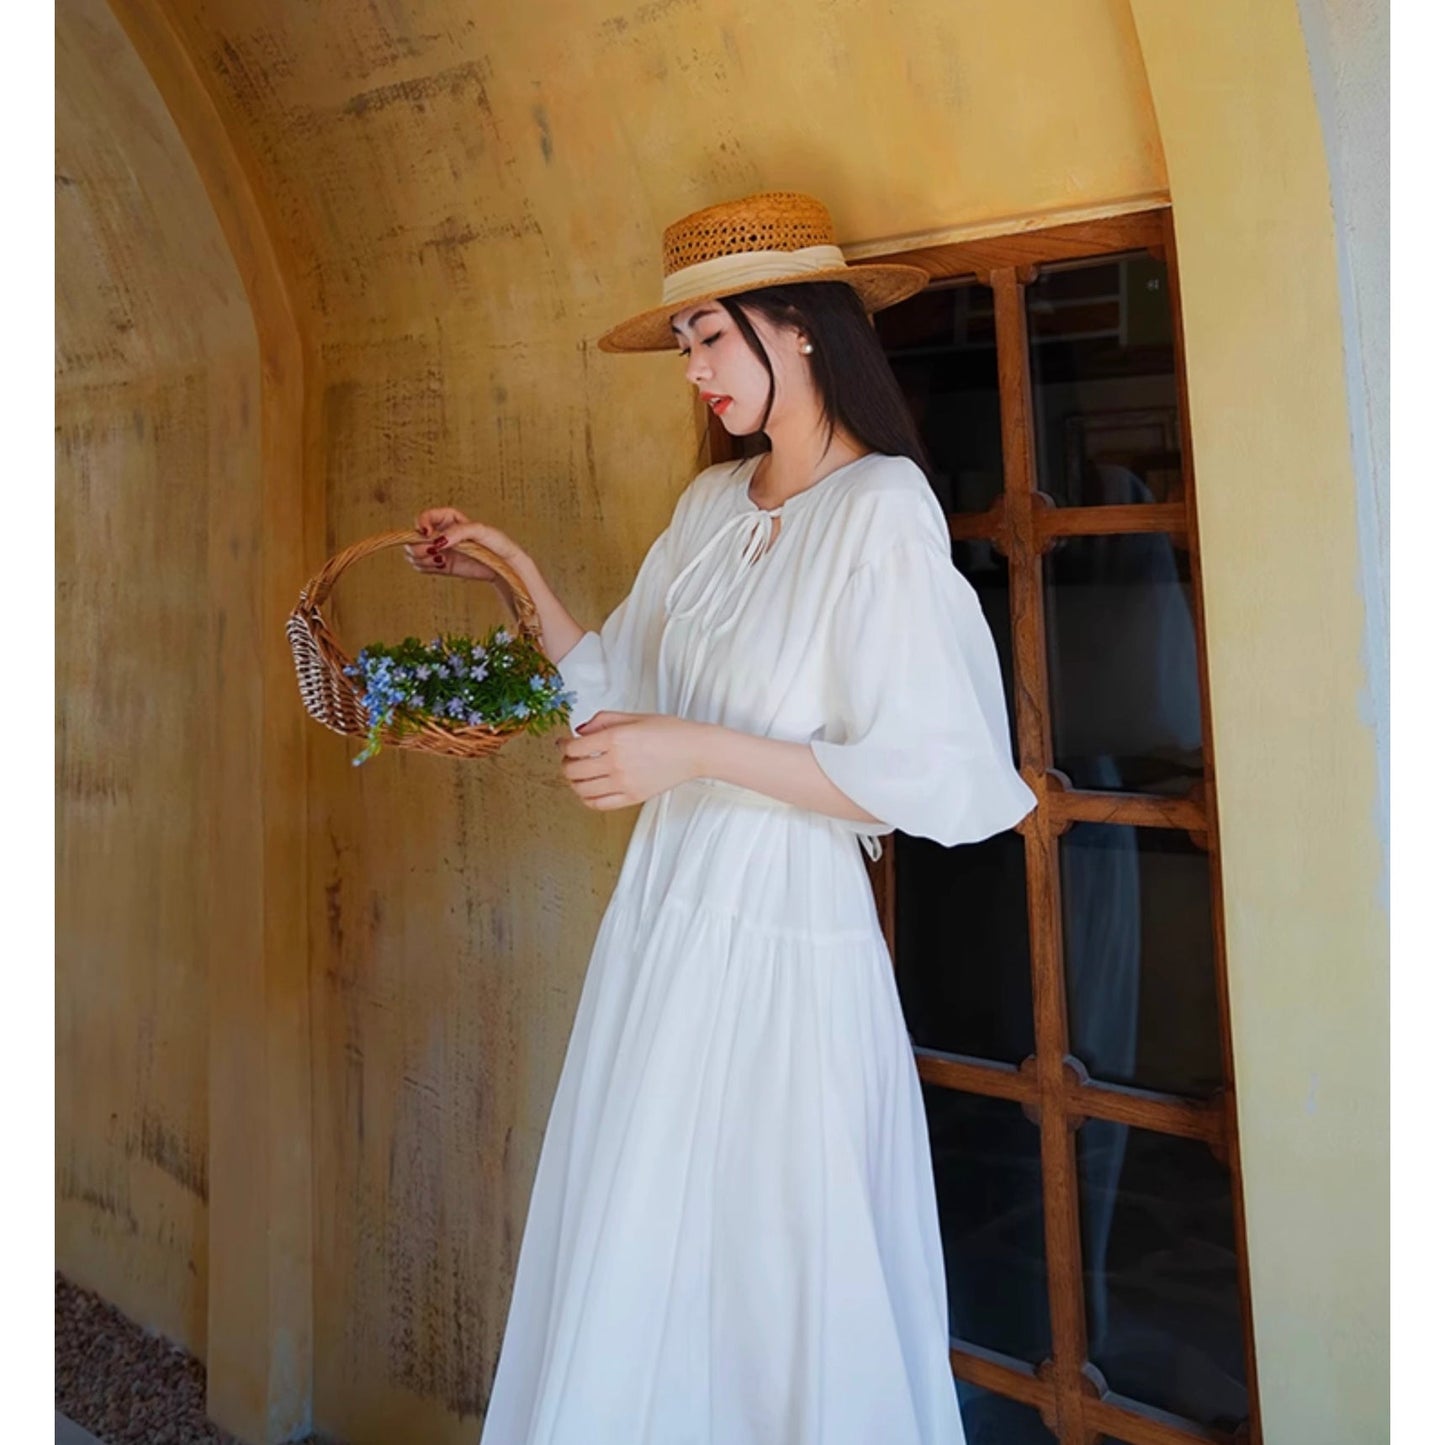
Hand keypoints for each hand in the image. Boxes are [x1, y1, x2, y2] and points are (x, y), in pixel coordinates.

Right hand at [404, 507, 528, 585]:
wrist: (502, 565)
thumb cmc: (494, 542)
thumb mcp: (478, 530)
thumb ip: (457, 532)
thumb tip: (437, 541)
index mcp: (446, 518)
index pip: (423, 518)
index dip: (420, 525)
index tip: (427, 533)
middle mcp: (438, 533)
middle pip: (413, 538)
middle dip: (419, 546)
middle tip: (436, 551)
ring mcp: (437, 550)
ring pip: (413, 553)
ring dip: (422, 558)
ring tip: (441, 560)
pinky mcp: (438, 565)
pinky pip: (420, 567)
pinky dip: (426, 567)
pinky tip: (441, 566)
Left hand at [554, 712, 705, 809]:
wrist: (695, 750)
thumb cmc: (669, 731)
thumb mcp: (633, 716)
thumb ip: (602, 720)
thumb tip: (579, 731)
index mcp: (615, 738)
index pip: (574, 748)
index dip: (563, 746)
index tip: (563, 744)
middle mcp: (617, 762)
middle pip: (573, 770)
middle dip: (565, 763)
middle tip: (569, 759)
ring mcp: (624, 783)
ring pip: (581, 789)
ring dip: (573, 781)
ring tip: (578, 774)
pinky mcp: (632, 797)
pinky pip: (598, 804)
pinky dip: (587, 798)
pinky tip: (589, 790)